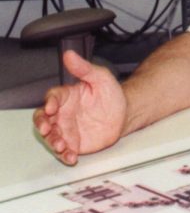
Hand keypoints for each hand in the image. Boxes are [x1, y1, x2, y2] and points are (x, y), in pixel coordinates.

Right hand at [32, 50, 126, 165]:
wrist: (124, 114)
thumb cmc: (111, 95)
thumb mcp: (101, 77)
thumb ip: (84, 68)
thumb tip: (70, 55)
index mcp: (66, 96)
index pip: (52, 98)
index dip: (49, 102)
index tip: (52, 107)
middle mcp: (62, 114)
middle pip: (44, 119)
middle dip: (42, 125)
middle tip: (47, 129)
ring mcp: (66, 129)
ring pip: (51, 136)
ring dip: (52, 141)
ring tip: (61, 145)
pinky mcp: (74, 143)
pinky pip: (65, 151)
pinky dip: (65, 155)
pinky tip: (70, 157)